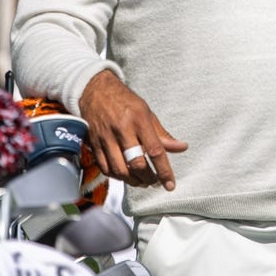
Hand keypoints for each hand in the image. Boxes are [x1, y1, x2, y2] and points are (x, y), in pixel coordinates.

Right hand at [79, 70, 187, 189]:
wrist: (96, 90)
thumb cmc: (125, 101)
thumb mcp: (147, 113)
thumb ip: (163, 134)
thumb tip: (182, 147)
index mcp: (139, 120)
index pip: (155, 151)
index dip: (164, 171)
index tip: (170, 185)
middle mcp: (122, 129)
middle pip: (136, 163)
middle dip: (148, 179)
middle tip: (154, 182)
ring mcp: (106, 137)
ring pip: (119, 170)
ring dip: (132, 181)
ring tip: (141, 181)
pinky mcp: (93, 143)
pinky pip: (105, 168)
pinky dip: (116, 177)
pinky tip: (125, 176)